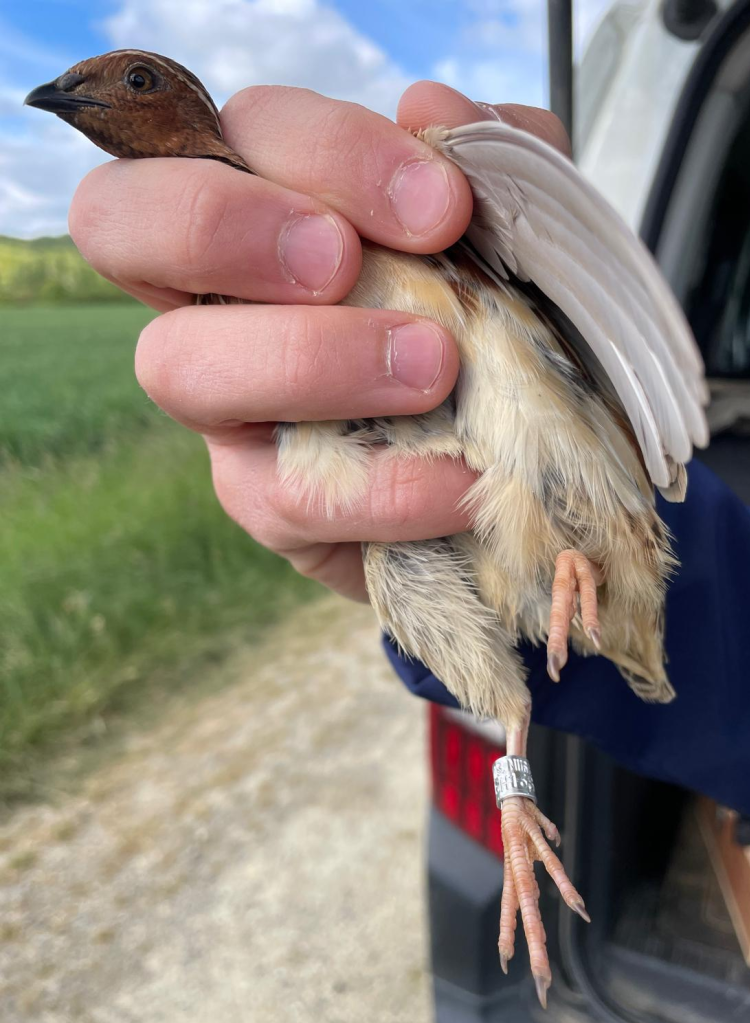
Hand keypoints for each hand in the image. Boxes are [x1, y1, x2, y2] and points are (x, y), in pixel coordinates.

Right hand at [69, 81, 568, 601]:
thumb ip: (488, 162)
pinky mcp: (263, 499)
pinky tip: (459, 479)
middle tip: (343, 263)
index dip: (324, 150)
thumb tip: (431, 106)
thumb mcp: (511, 235)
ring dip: (304, 356)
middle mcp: (215, 291)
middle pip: (122, 218)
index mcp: (267, 197)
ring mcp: (225, 402)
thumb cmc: (493, 324)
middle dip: (229, 225)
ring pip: (178, 364)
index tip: (442, 207)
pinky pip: (283, 495)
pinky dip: (380, 486)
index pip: (239, 131)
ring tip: (431, 369)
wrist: (519, 457)